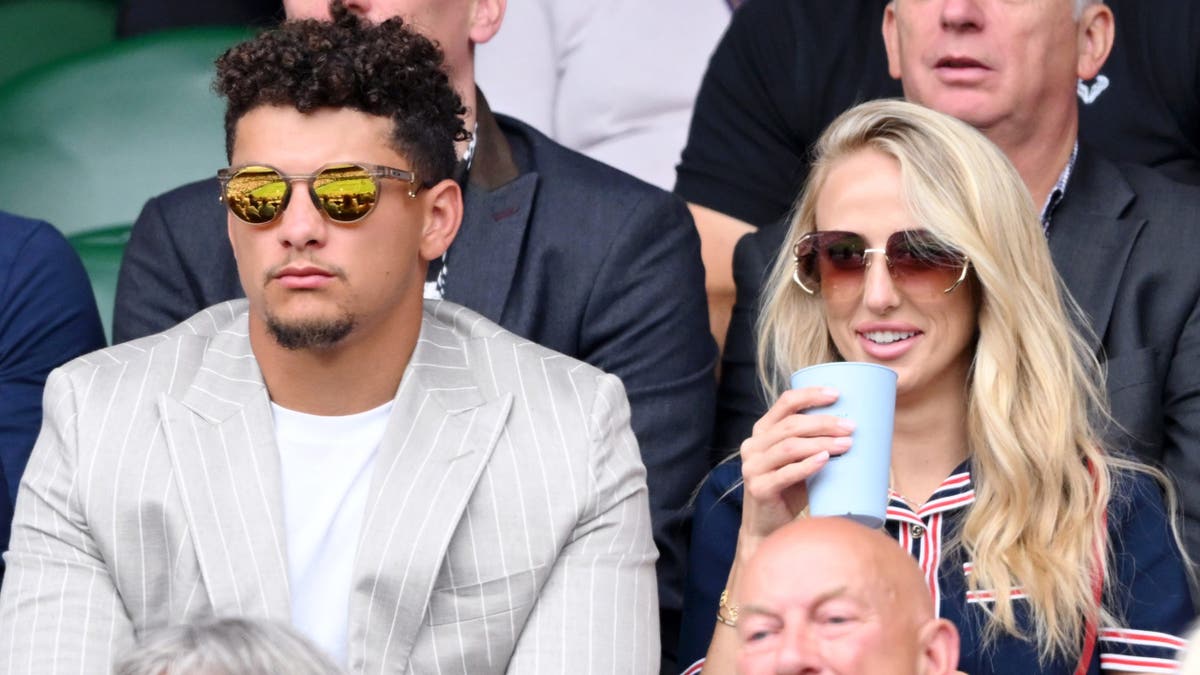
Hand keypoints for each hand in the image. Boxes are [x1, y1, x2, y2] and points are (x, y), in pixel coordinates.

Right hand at [739, 387, 853, 542]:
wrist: (768, 528)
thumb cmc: (789, 491)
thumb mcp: (796, 461)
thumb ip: (811, 444)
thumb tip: (853, 429)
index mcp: (761, 432)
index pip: (784, 403)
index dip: (810, 395)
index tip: (837, 394)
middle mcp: (752, 446)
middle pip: (791, 426)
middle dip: (824, 423)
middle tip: (851, 426)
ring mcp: (752, 468)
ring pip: (790, 447)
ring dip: (821, 443)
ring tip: (847, 443)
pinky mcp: (759, 489)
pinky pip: (786, 473)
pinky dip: (808, 465)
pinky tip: (826, 459)